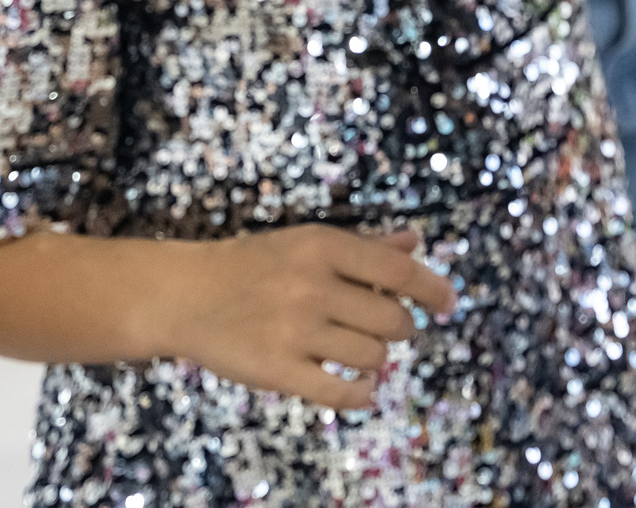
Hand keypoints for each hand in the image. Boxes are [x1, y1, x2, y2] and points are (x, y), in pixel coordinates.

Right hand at [170, 225, 458, 407]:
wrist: (186, 295)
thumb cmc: (253, 264)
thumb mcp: (307, 242)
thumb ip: (364, 245)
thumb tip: (414, 242)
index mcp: (323, 247)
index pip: (399, 272)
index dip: (433, 289)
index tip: (449, 303)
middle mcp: (312, 287)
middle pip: (392, 320)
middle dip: (398, 328)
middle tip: (383, 327)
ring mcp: (295, 331)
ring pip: (373, 356)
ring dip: (376, 358)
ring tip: (356, 349)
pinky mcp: (278, 371)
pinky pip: (341, 392)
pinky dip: (361, 394)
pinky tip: (362, 387)